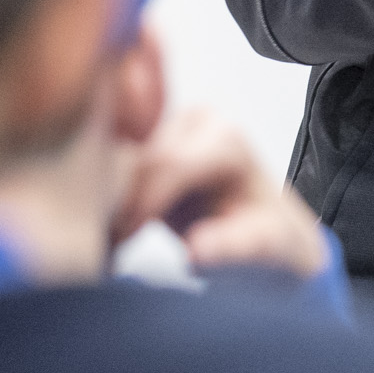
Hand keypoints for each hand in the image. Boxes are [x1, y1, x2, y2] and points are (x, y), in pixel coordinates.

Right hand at [111, 105, 332, 281]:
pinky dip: (107, 194)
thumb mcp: (264, 249)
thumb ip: (231, 248)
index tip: (120, 243)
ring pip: (116, 157)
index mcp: (227, 140)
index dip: (139, 205)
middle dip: (117, 203)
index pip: (165, 165)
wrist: (267, 234)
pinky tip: (108, 224)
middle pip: (135, 158)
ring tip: (107, 240)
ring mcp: (173, 126)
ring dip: (107, 198)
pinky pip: (113, 162)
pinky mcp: (151, 141)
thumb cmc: (268, 240)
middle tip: (106, 247)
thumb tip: (198, 250)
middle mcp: (199, 122)